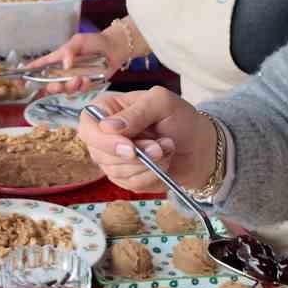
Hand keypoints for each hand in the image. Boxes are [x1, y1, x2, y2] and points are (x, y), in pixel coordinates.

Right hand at [28, 31, 123, 94]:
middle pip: (49, 84)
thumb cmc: (94, 41)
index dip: (27, 75)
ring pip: (64, 90)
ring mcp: (74, 80)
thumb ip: (69, 51)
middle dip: (51, 87)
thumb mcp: (78, 41)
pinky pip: (80, 91)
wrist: (114, 48)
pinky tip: (87, 79)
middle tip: (57, 84)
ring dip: (69, 87)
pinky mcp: (86, 86)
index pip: (38, 67)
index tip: (18, 81)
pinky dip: (82, 86)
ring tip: (78, 79)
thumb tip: (65, 64)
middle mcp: (63, 72)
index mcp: (57, 59)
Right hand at [76, 87, 214, 192]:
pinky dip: (152, 177)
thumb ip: (136, 111)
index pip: (88, 128)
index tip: (130, 149)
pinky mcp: (124, 178)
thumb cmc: (181, 118)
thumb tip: (108, 127)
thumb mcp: (162, 103)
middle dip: (138, 155)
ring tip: (167, 149)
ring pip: (117, 172)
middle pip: (101, 154)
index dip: (105, 142)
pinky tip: (164, 164)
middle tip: (162, 144)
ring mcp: (113, 159)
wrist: (200, 146)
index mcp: (107, 110)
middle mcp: (105, 135)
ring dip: (149, 165)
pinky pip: (130, 185)